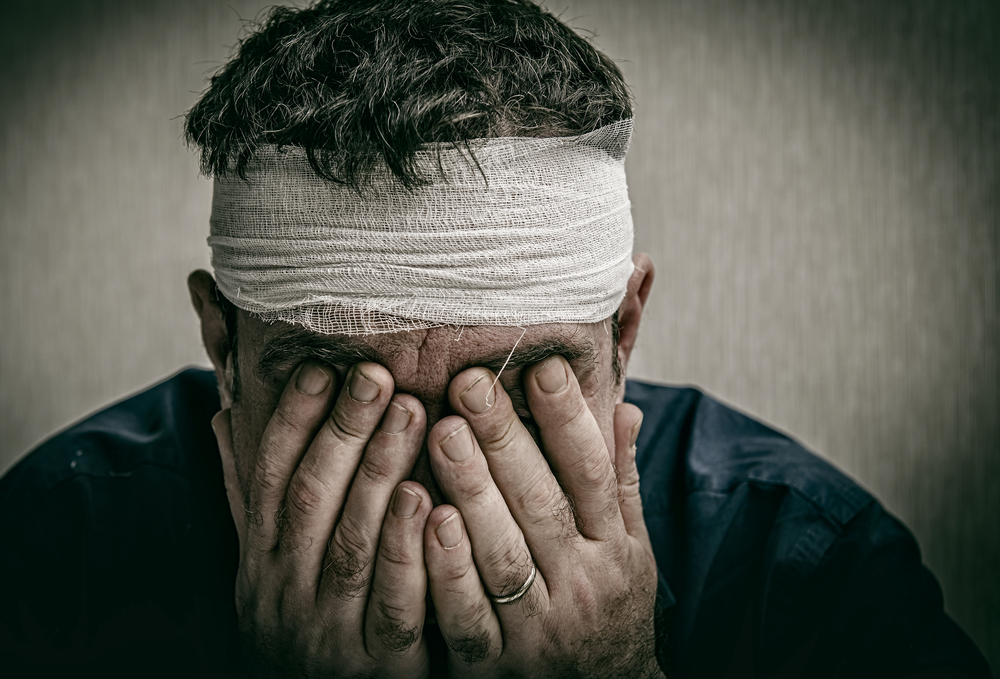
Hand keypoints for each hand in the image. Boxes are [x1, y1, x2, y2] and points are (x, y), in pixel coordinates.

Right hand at [212, 362, 432, 677]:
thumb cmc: (303, 620)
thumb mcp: (267, 566)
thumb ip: (254, 496)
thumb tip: (225, 416)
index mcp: (262, 560)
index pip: (270, 479)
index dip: (292, 422)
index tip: (319, 368)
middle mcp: (286, 590)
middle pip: (312, 499)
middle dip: (343, 431)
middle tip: (376, 374)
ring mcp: (330, 628)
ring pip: (353, 542)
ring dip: (380, 473)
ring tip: (410, 413)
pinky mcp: (380, 663)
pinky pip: (395, 605)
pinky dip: (410, 554)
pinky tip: (429, 502)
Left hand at [423, 356, 663, 677]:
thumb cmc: (608, 606)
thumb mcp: (630, 547)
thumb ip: (620, 480)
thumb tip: (622, 404)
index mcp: (616, 551)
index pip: (595, 476)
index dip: (569, 420)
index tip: (542, 367)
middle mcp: (582, 588)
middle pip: (543, 506)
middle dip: (506, 440)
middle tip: (471, 383)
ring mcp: (538, 630)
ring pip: (503, 554)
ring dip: (473, 490)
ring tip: (442, 431)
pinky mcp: (493, 665)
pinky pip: (466, 616)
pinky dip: (446, 569)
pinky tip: (426, 518)